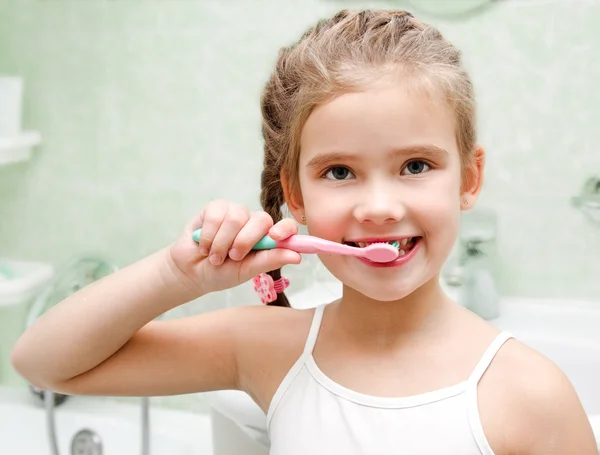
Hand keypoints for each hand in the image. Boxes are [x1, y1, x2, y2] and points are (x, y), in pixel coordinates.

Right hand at [168, 199, 300, 294]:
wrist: (191, 272)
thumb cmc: (222, 273)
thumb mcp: (247, 271)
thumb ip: (270, 261)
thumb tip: (297, 256)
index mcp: (267, 238)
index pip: (286, 227)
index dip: (285, 229)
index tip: (276, 238)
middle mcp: (253, 222)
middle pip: (261, 219)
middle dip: (244, 241)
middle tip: (233, 257)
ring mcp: (235, 213)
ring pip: (236, 218)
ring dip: (222, 243)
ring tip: (214, 256)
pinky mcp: (215, 208)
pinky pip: (216, 216)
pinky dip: (208, 236)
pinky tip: (203, 245)